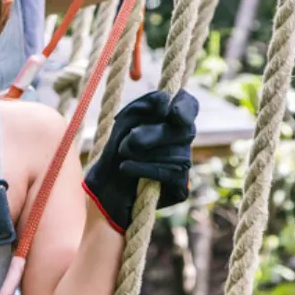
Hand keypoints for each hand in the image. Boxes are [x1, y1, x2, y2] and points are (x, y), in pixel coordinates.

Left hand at [83, 89, 198, 231]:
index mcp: (172, 119)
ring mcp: (184, 164)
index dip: (184, 107)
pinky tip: (126, 168)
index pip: (189, 105)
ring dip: (142, 154)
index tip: (168, 112)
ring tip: (123, 155)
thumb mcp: (124, 122)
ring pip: (176, 153)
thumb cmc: (116, 150)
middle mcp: (183, 140)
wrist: (104, 189)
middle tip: (127, 142)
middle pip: (182, 130)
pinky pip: (170, 174)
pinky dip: (144, 169)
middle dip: (151, 135)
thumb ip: (144, 107)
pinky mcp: (181, 187)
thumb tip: (165, 106)